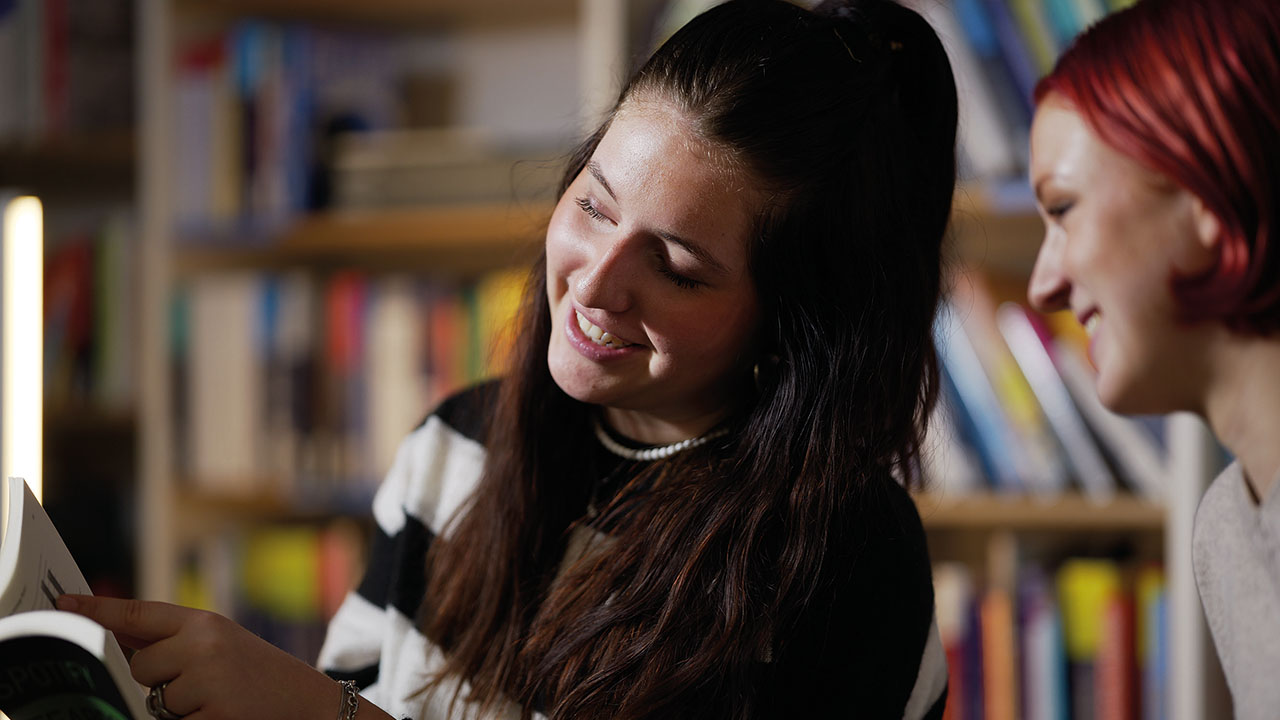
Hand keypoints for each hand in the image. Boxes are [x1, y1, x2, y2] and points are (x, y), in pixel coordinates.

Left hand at [56, 594, 342, 719]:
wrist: (309, 702)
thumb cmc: (258, 674)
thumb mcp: (220, 643)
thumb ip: (173, 639)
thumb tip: (119, 635)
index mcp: (205, 622)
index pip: (140, 613)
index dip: (98, 610)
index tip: (64, 603)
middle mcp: (204, 645)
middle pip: (140, 665)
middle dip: (159, 680)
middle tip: (200, 682)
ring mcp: (208, 681)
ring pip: (155, 700)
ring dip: (177, 708)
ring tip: (216, 700)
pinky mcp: (213, 715)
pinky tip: (221, 714)